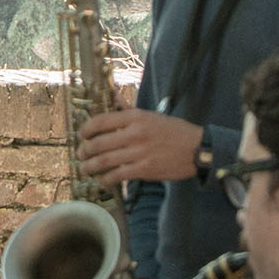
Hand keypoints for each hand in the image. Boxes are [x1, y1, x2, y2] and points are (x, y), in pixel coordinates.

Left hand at [75, 108, 204, 184]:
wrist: (197, 149)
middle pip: (99, 143)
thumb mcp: (151, 116)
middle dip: (84, 151)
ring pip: (105, 161)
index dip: (86, 129)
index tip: (82, 135)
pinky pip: (118, 175)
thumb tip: (113, 98)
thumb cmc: (174, 131)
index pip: (101, 121)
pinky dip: (106, 179)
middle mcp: (135, 133)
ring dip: (90, 167)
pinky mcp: (145, 169)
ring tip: (85, 169)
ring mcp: (139, 152)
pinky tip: (102, 180)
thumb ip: (129, 110)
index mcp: (136, 117)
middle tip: (80, 155)